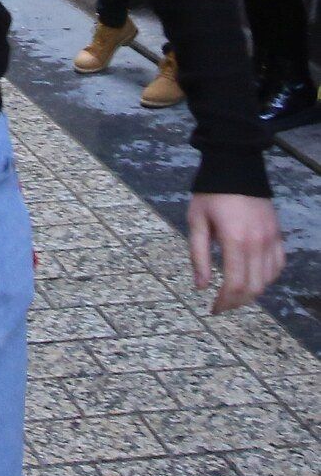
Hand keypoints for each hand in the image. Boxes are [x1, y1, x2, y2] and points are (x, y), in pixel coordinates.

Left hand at [187, 193, 285, 313]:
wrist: (235, 167)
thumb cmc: (210, 194)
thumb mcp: (197, 222)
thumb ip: (199, 256)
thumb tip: (201, 286)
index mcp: (235, 240)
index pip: (235, 284)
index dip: (224, 302)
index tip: (213, 308)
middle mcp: (257, 243)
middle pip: (253, 287)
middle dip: (237, 302)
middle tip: (222, 305)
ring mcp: (271, 239)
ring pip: (268, 279)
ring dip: (252, 292)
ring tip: (234, 294)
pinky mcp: (277, 234)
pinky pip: (278, 264)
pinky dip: (267, 277)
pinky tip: (253, 278)